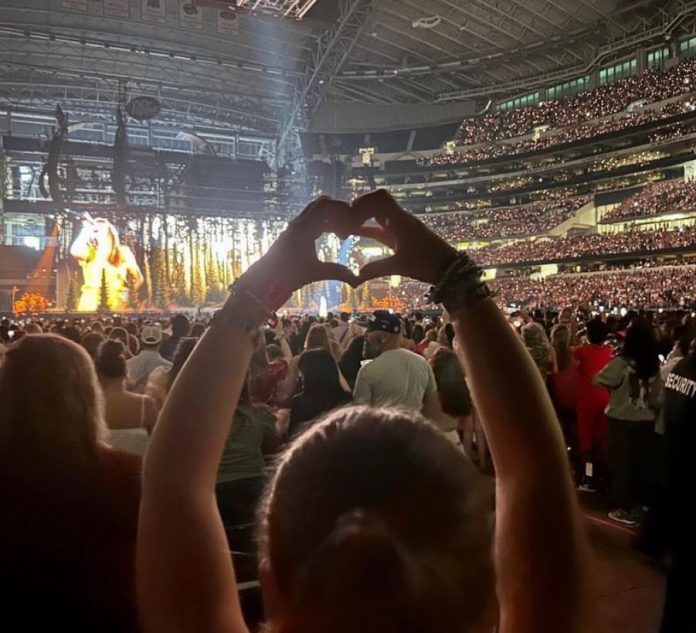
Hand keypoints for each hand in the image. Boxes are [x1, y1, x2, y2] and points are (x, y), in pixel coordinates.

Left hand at [240, 197, 359, 295]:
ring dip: (332, 217)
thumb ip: (337, 272)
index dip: (343, 211)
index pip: (326, 205)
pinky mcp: (294, 231)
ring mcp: (295, 226)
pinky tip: (332, 236)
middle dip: (339, 211)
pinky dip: (325, 222)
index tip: (352, 228)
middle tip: (349, 227)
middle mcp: (298, 222)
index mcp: (303, 228)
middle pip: (322, 203)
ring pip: (317, 210)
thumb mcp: (315, 273)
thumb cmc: (288, 276)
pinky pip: (312, 218)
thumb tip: (357, 280)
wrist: (265, 280)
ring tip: (342, 235)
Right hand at [351, 190, 457, 284]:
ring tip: (345, 226)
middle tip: (343, 221)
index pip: (379, 198)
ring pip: (378, 213)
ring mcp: (401, 226)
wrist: (450, 268)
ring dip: (363, 217)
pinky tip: (355, 233)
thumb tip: (354, 277)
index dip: (362, 203)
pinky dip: (368, 227)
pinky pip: (382, 226)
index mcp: (400, 220)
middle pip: (377, 201)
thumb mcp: (400, 266)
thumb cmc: (427, 264)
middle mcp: (400, 219)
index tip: (349, 217)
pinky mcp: (402, 235)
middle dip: (359, 208)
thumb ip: (376, 269)